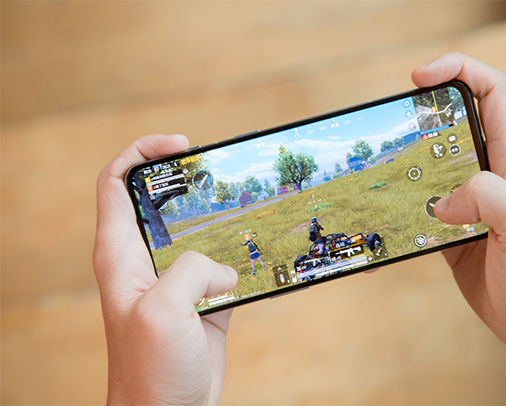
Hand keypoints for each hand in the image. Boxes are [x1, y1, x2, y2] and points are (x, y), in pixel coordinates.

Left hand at [93, 134, 237, 405]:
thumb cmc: (149, 372)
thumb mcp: (162, 311)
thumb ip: (190, 271)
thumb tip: (223, 269)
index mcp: (121, 255)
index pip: (116, 184)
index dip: (142, 153)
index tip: (179, 146)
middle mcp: (146, 261)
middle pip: (161, 201)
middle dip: (187, 179)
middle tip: (217, 168)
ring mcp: (177, 279)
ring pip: (197, 231)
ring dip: (221, 217)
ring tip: (246, 203)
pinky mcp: (204, 299)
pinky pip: (223, 264)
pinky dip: (241, 254)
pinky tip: (260, 252)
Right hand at [412, 54, 505, 402]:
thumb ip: (486, 195)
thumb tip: (440, 202)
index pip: (492, 92)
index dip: (457, 71)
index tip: (418, 78)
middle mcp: (490, 173)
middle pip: (451, 124)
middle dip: (417, 118)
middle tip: (387, 129)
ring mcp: (468, 201)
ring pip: (427, 166)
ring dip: (399, 167)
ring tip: (374, 176)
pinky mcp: (450, 228)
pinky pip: (418, 208)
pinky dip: (396, 211)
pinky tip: (381, 225)